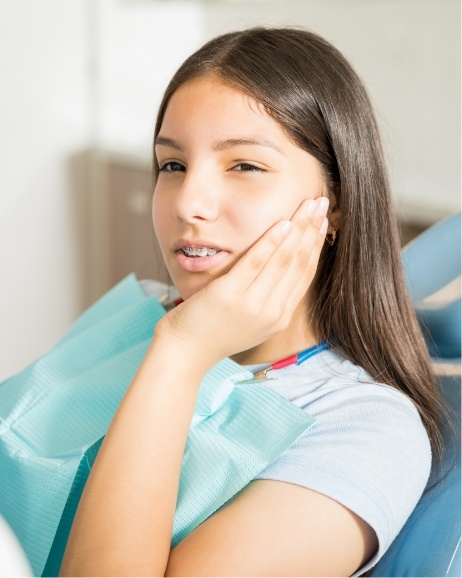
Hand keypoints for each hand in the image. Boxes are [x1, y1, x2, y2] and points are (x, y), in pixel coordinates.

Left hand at [154, 197, 328, 367]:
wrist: (185, 351)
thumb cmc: (213, 331)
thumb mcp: (250, 320)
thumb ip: (267, 298)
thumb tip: (279, 267)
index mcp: (279, 317)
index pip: (305, 274)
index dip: (315, 245)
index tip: (322, 222)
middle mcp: (272, 312)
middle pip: (299, 263)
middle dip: (313, 229)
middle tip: (322, 202)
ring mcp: (252, 305)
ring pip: (284, 260)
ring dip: (299, 228)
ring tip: (309, 204)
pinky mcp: (230, 295)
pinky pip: (256, 262)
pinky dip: (271, 241)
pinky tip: (283, 222)